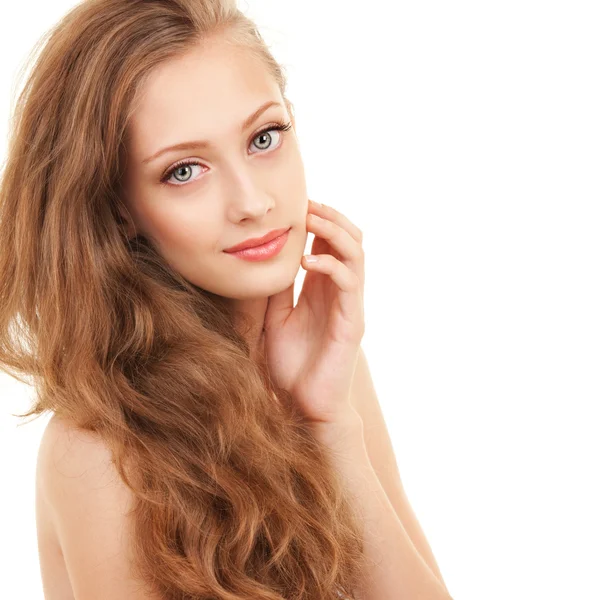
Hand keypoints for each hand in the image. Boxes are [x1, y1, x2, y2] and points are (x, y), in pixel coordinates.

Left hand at [263, 199, 364, 424]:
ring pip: (356, 255)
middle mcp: (340, 292)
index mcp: (322, 289)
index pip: (329, 243)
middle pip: (350, 240)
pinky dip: (332, 265)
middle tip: (307, 204)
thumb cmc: (291, 367)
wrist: (304, 407)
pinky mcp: (352, 322)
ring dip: (334, 231)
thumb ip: (278, 289)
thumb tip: (266, 256)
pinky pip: (349, 283)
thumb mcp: (276, 318)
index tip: (295, 204)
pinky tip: (307, 260)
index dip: (318, 219)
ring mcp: (349, 306)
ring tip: (311, 218)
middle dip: (331, 217)